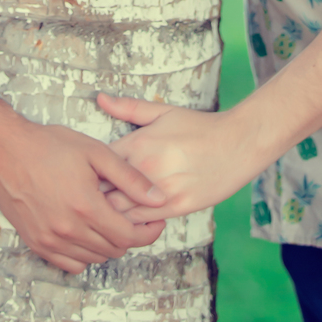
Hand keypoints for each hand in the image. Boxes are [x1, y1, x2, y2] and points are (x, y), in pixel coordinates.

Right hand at [0, 117, 167, 273]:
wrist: (4, 150)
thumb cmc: (48, 146)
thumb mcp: (94, 152)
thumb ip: (129, 177)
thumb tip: (158, 197)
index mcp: (86, 207)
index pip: (129, 237)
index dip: (148, 232)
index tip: (155, 222)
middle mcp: (68, 230)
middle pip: (113, 249)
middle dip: (129, 235)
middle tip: (133, 217)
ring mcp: (50, 240)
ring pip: (94, 258)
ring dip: (107, 245)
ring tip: (108, 221)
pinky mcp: (36, 243)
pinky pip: (70, 264)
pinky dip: (84, 254)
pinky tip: (86, 233)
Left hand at [96, 94, 247, 217]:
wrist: (237, 143)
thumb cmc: (199, 127)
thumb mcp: (163, 112)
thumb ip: (128, 108)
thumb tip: (100, 98)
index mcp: (139, 143)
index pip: (98, 163)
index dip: (88, 170)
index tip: (84, 174)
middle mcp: (146, 168)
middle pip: (103, 191)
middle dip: (92, 195)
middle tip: (87, 197)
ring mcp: (161, 191)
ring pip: (121, 211)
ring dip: (109, 212)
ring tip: (103, 212)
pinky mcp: (177, 208)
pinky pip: (144, 222)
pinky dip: (131, 223)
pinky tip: (127, 219)